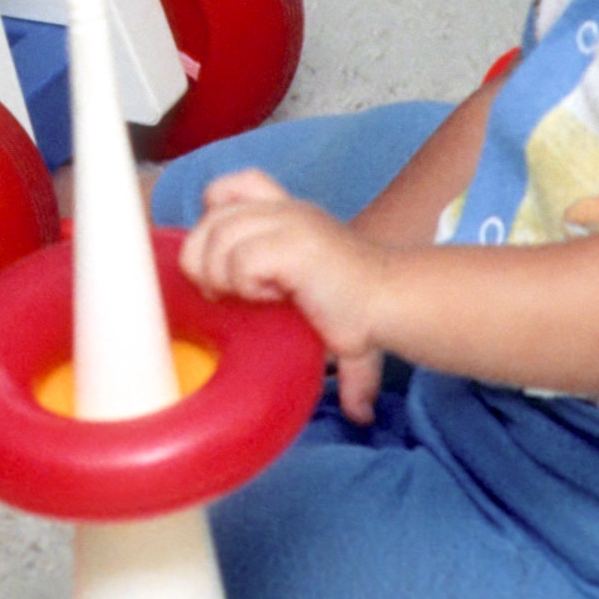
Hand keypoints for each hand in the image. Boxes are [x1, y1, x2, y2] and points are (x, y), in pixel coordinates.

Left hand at [180, 171, 392, 422]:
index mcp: (284, 212)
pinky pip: (241, 262)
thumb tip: (355, 410)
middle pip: (210, 220)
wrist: (394, 306)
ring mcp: (288, 223)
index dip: (211, 218)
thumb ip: (302, 314)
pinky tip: (276, 299)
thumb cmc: (359, 309)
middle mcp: (283, 210)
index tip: (225, 263)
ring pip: (218, 240)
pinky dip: (248, 286)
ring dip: (226, 278)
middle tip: (230, 295)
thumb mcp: (313, 293)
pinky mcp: (293, 247)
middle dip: (204, 262)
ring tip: (260, 299)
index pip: (226, 188)